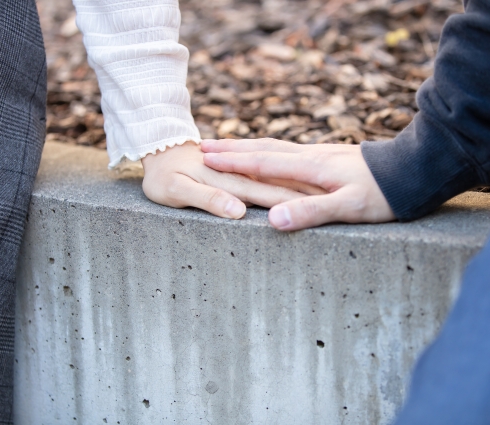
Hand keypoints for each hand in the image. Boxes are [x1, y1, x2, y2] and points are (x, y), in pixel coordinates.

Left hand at [140, 141, 307, 218]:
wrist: (153, 147)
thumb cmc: (162, 174)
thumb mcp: (174, 188)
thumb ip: (206, 198)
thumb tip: (237, 212)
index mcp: (233, 182)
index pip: (269, 188)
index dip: (292, 200)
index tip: (318, 206)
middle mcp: (244, 178)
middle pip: (279, 183)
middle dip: (303, 195)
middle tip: (336, 204)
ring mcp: (244, 178)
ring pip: (277, 180)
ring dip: (296, 190)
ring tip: (322, 199)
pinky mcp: (237, 179)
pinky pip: (266, 179)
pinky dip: (282, 187)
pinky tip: (292, 195)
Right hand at [201, 138, 395, 229]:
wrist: (413, 170)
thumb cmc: (383, 193)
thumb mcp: (349, 208)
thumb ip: (310, 212)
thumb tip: (273, 220)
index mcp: (309, 167)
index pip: (262, 163)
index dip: (232, 162)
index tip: (205, 158)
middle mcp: (310, 155)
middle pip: (262, 149)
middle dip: (232, 148)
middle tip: (203, 145)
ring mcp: (319, 153)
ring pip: (274, 146)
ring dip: (247, 146)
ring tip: (226, 145)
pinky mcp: (328, 156)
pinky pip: (288, 150)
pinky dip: (267, 150)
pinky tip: (268, 154)